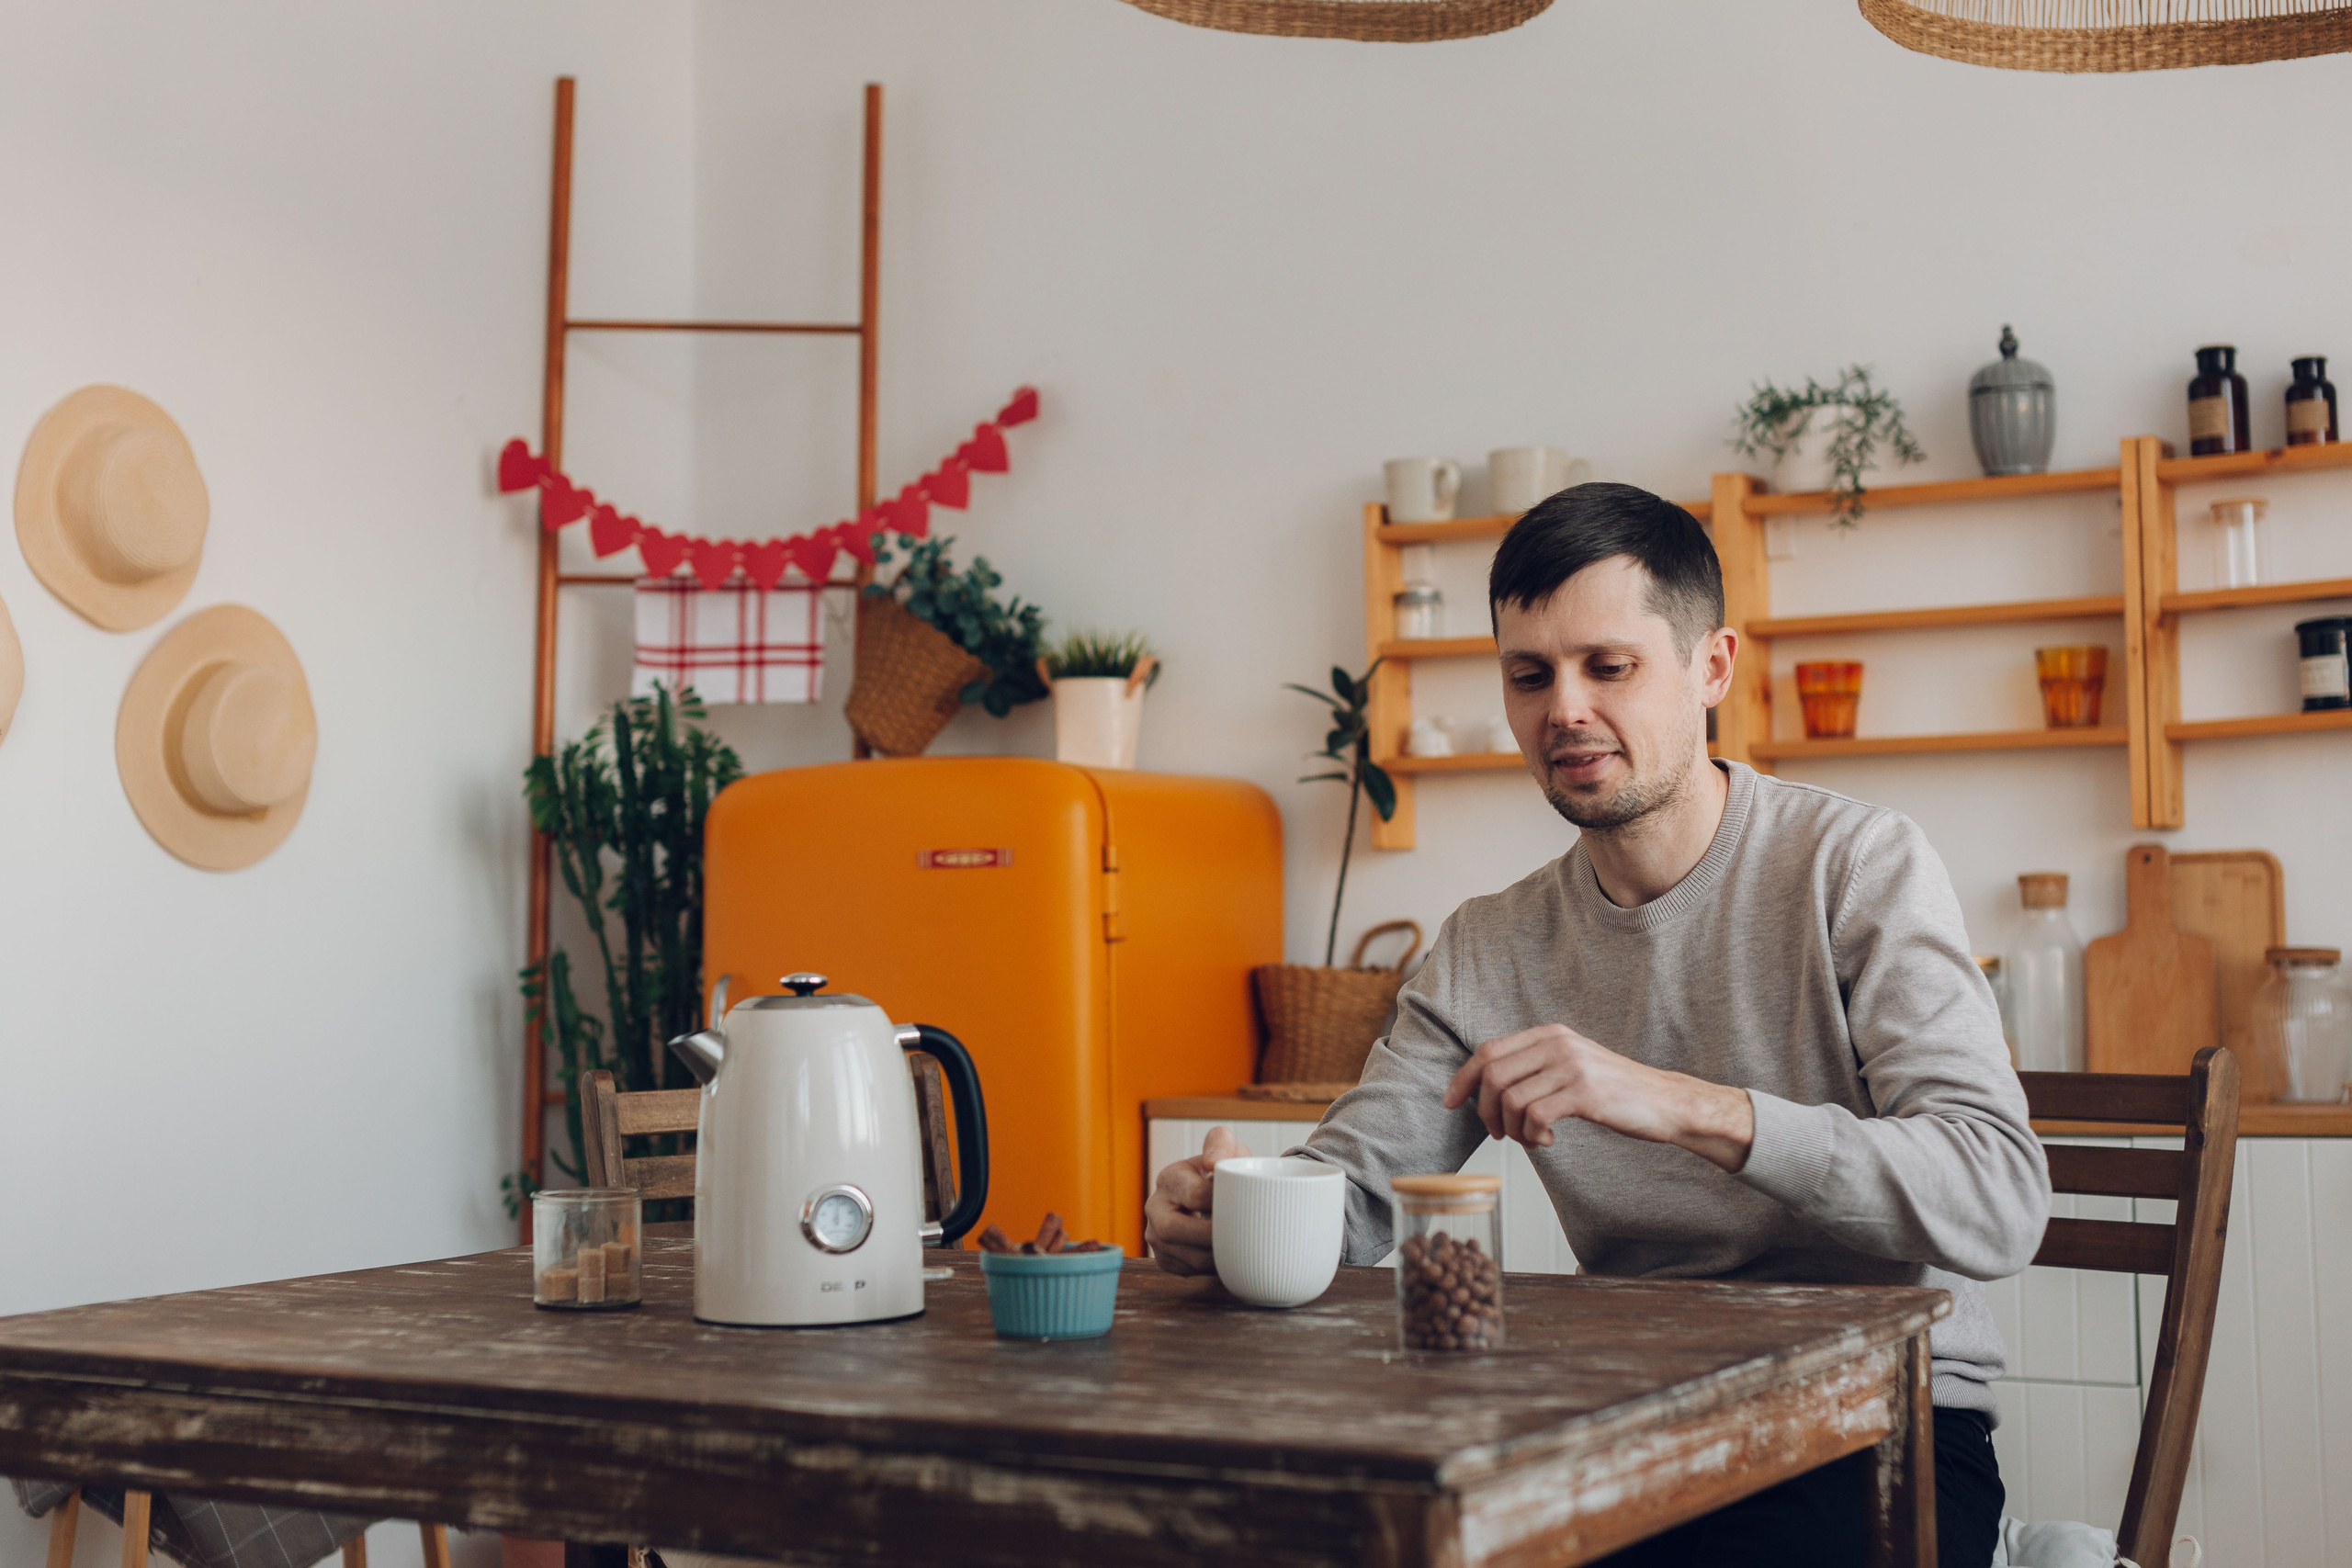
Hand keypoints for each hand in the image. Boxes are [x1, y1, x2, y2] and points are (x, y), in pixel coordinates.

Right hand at [1143, 1125, 1245, 1274]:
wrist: (1218, 1198)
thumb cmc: (1225, 1174)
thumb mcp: (1227, 1150)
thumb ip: (1222, 1143)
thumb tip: (1214, 1162)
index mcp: (1169, 1178)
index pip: (1194, 1195)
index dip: (1222, 1203)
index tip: (1244, 1206)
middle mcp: (1155, 1207)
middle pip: (1175, 1230)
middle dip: (1212, 1237)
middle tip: (1242, 1236)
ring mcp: (1155, 1236)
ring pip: (1185, 1256)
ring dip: (1216, 1256)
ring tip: (1240, 1247)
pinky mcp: (1165, 1259)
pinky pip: (1187, 1271)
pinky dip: (1211, 1268)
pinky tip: (1227, 1256)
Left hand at [1442, 1024, 1755, 1172]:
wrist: (1664, 1102)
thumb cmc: (1614, 1091)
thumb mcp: (1571, 1065)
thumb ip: (1535, 1066)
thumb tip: (1486, 1087)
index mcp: (1550, 1034)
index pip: (1488, 1051)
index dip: (1463, 1079)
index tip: (1451, 1103)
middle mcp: (1557, 1043)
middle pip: (1492, 1075)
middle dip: (1485, 1111)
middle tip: (1498, 1133)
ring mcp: (1571, 1066)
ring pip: (1510, 1099)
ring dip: (1511, 1129)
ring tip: (1530, 1139)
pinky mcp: (1585, 1093)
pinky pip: (1535, 1117)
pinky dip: (1532, 1136)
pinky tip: (1548, 1140)